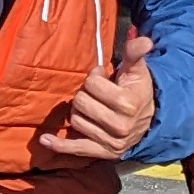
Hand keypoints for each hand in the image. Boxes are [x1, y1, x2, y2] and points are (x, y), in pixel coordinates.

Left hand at [37, 30, 157, 161]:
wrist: (148, 122)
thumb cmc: (137, 91)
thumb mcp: (137, 71)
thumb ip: (135, 54)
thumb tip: (144, 41)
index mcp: (128, 103)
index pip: (92, 84)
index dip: (95, 78)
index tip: (104, 79)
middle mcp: (120, 125)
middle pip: (80, 102)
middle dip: (86, 94)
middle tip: (97, 94)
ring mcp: (110, 141)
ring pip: (75, 120)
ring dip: (79, 112)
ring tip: (93, 108)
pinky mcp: (101, 152)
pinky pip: (76, 149)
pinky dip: (59, 145)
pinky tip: (45, 140)